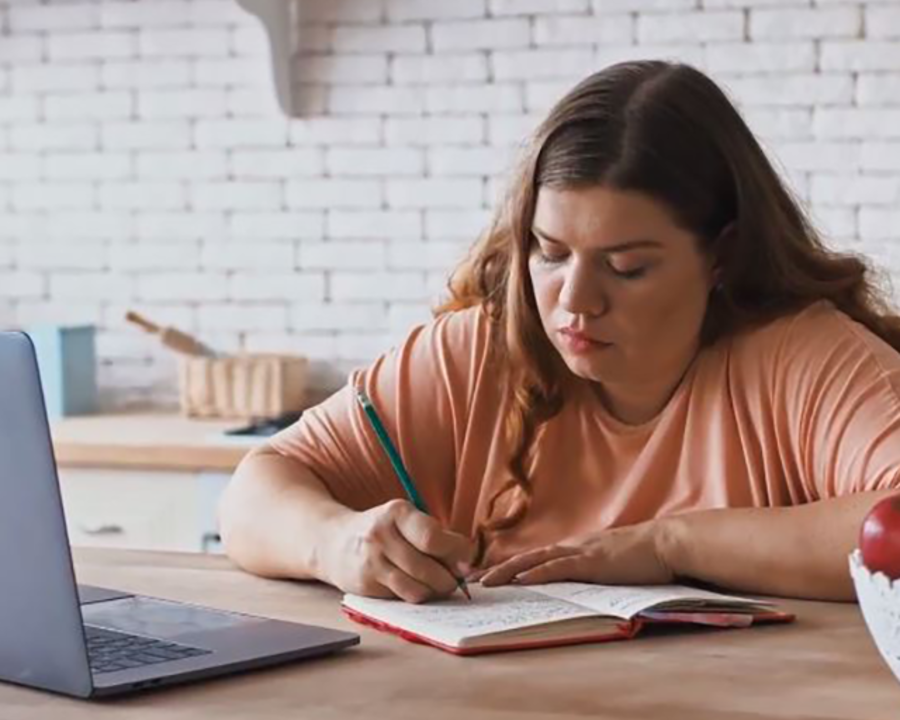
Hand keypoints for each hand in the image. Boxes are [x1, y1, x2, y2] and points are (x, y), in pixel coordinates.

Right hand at [321, 499, 475, 602]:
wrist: (333, 543)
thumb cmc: (384, 531)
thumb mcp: (406, 520)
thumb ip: (436, 536)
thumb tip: (466, 563)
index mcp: (397, 512)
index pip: (433, 538)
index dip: (457, 553)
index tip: (466, 560)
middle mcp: (381, 535)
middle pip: (428, 567)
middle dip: (449, 578)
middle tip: (455, 578)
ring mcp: (371, 562)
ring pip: (417, 588)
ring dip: (435, 591)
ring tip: (438, 584)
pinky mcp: (366, 585)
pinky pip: (403, 598)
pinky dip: (418, 596)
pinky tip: (418, 587)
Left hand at [475, 520, 673, 586]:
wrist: (666, 543)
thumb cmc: (643, 556)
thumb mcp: (609, 563)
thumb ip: (590, 570)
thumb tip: (574, 584)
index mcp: (575, 549)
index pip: (536, 558)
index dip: (511, 566)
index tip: (487, 575)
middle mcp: (572, 547)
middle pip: (527, 556)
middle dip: (499, 569)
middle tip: (473, 580)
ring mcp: (581, 552)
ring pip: (536, 560)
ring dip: (509, 571)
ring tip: (487, 581)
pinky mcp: (593, 562)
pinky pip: (560, 567)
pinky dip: (540, 573)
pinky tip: (523, 579)